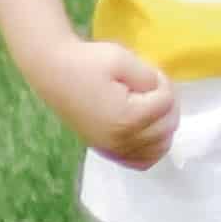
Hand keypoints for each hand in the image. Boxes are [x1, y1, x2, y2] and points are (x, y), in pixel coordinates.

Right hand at [36, 39, 179, 170]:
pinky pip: (140, 161)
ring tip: (153, 106)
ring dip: (164, 126)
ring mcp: (112, 148)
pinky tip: (149, 131)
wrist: (53, 71)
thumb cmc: (87, 62)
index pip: (166, 104)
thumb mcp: (123, 60)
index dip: (164, 83)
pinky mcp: (105, 149)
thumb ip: (149, 78)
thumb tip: (163, 93)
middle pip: (166, 128)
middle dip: (167, 104)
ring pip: (158, 148)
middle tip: (153, 86)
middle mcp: (121, 140)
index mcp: (127, 118)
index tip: (150, 71)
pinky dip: (151, 149)